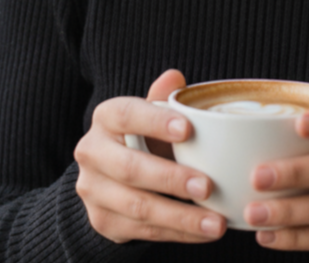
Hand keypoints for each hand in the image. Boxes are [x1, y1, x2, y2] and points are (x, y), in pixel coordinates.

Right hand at [74, 69, 226, 243]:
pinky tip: (203, 231)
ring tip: (216, 222)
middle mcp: (92, 152)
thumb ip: (163, 99)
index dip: (155, 122)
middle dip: (171, 179)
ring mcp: (94, 190)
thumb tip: (175, 77)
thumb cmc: (143, 135)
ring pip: (138, 206)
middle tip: (208, 186)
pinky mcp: (103, 221)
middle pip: (130, 168)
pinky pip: (143, 230)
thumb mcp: (151, 113)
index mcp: (105, 117)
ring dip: (181, 217)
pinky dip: (177, 232)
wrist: (111, 175)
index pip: (126, 115)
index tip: (188, 129)